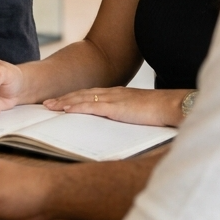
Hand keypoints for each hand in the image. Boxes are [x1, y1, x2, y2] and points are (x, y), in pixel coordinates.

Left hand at [42, 86, 183, 127]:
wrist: (173, 106)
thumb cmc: (161, 113)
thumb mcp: (140, 115)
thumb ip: (128, 117)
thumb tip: (122, 126)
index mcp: (119, 95)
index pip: (92, 95)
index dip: (75, 98)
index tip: (61, 102)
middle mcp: (114, 93)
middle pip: (83, 94)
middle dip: (64, 98)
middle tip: (47, 103)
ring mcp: (114, 98)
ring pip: (83, 98)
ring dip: (65, 102)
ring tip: (50, 106)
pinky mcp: (116, 107)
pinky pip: (92, 106)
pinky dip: (76, 106)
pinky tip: (66, 109)